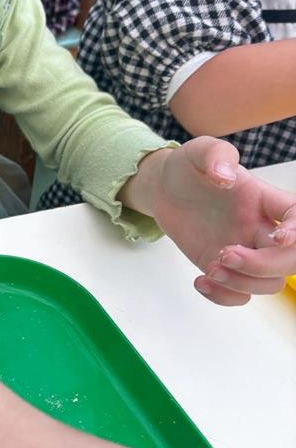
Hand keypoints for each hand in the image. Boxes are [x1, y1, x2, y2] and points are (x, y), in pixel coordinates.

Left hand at [125, 138, 295, 304]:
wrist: (164, 188)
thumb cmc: (188, 167)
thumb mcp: (198, 150)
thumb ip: (215, 155)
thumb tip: (225, 176)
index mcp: (263, 199)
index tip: (279, 237)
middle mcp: (260, 228)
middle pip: (290, 260)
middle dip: (263, 265)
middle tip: (225, 253)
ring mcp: (244, 250)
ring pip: (269, 282)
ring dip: (243, 283)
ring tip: (211, 267)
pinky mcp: (224, 267)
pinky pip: (239, 295)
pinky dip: (224, 297)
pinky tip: (201, 281)